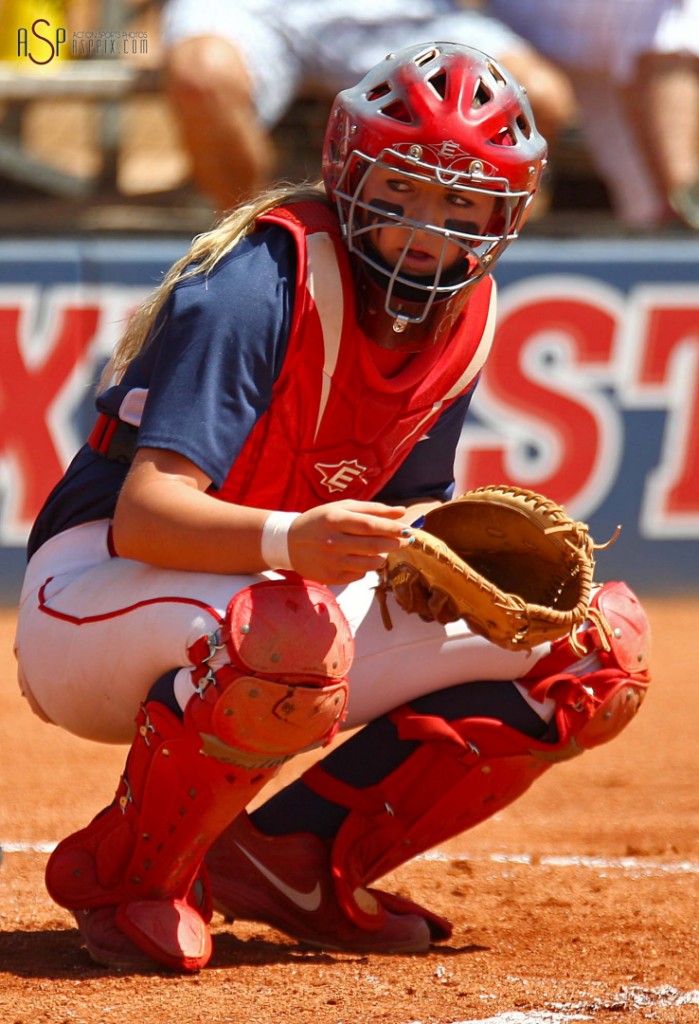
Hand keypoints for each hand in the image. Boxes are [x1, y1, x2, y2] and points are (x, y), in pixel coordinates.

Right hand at [288, 500, 413, 584]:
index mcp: (335, 519)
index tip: (408, 529)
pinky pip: (359, 574)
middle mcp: (332, 541)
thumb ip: (372, 509)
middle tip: (405, 541)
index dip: (392, 528)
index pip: (370, 525)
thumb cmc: (320, 521)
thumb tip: (402, 512)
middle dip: (394, 544)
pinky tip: (359, 558)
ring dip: (382, 557)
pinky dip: (366, 566)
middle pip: (373, 546)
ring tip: (381, 549)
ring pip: (370, 563)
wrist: (289, 543)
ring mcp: (331, 562)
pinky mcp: (331, 578)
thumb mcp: (342, 508)